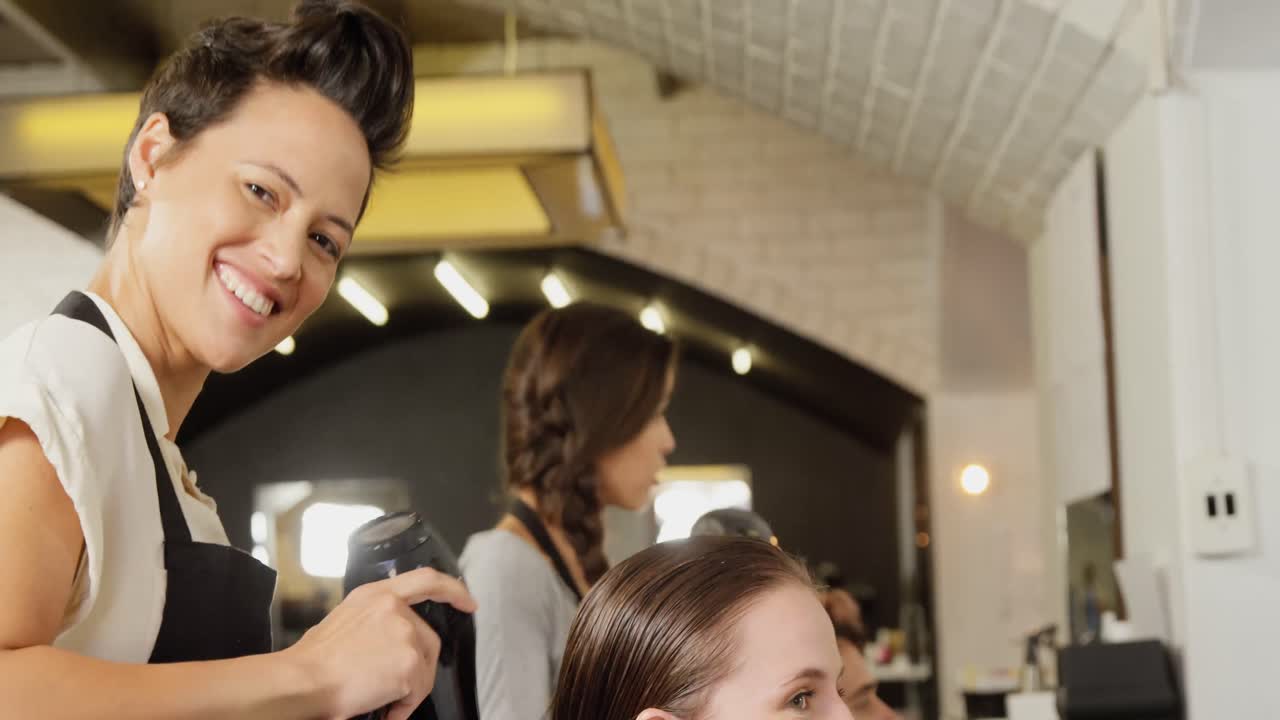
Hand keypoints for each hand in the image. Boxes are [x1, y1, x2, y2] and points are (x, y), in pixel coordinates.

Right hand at [283, 567, 474, 719]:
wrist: (303, 681)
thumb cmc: (312, 660)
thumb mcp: (344, 619)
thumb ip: (373, 619)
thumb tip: (383, 639)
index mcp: (376, 595)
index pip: (426, 579)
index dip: (452, 590)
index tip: (467, 601)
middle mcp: (394, 609)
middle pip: (428, 638)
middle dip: (416, 664)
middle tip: (394, 685)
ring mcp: (405, 634)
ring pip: (424, 668)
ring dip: (408, 688)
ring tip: (381, 698)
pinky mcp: (409, 663)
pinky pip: (418, 691)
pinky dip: (403, 706)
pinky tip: (384, 708)